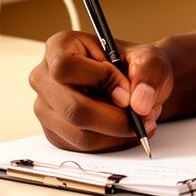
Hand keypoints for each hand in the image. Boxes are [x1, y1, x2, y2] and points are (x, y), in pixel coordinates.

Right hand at [28, 30, 173, 151]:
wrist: (137, 83)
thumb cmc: (136, 65)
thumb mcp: (150, 59)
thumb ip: (148, 74)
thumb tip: (139, 104)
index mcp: (60, 46)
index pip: (66, 67)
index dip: (99, 81)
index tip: (127, 92)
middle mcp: (45, 77)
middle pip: (71, 109)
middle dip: (113, 119)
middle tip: (141, 117)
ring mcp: (46, 108)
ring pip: (79, 135)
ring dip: (116, 134)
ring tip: (139, 122)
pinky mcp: (56, 133)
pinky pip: (82, 148)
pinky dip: (111, 143)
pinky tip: (125, 130)